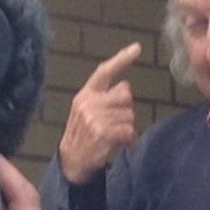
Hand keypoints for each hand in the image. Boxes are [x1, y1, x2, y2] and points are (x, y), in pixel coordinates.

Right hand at [58, 42, 140, 183]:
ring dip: (128, 127)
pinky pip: (129, 130)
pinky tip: (123, 144)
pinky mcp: (101, 132)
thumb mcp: (86, 110)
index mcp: (86, 94)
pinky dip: (130, 139)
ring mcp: (94, 117)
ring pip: (129, 114)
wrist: (72, 161)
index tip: (136, 48)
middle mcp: (89, 102)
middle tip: (118, 122)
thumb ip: (103, 98)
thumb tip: (126, 88)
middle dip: (127, 108)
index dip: (121, 59)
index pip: (104, 71)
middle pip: (125, 94)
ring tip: (117, 135)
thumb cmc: (84, 134)